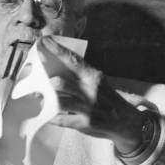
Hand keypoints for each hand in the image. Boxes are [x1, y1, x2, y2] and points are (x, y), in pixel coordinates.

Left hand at [38, 36, 147, 153]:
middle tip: (38, 86)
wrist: (126, 122)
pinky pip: (60, 120)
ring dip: (46, 101)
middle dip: (46, 85)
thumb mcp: (98, 82)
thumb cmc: (108, 99)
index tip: (44, 41)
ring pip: (58, 102)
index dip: (57, 50)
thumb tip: (55, 70)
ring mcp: (88, 108)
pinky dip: (51, 118)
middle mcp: (90, 91)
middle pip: (59, 83)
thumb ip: (80, 76)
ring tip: (41, 100)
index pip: (73, 60)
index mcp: (93, 76)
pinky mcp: (85, 123)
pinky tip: (47, 116)